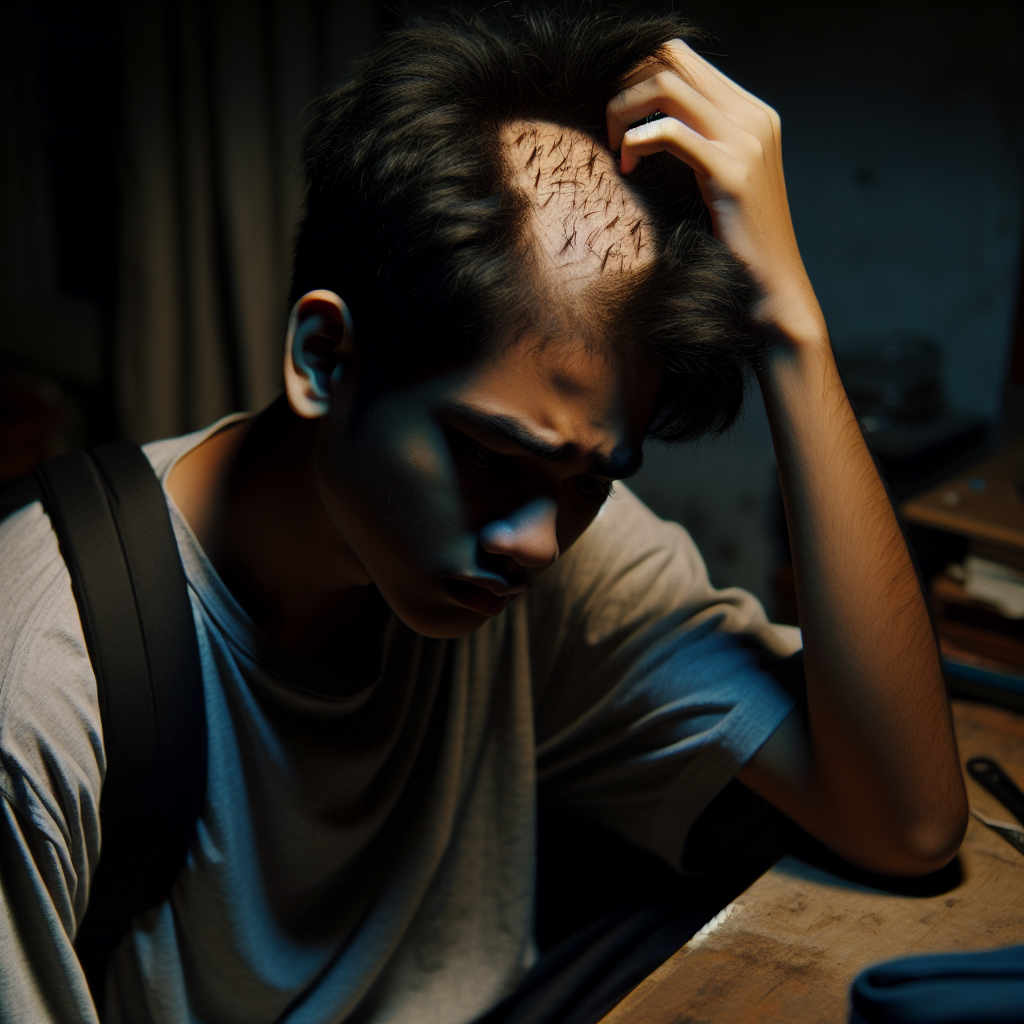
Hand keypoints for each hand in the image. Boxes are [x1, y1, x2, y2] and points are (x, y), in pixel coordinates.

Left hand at [606, 40, 825, 345]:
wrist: (771, 285)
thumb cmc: (735, 241)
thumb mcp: (720, 180)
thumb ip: (701, 143)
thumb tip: (654, 122)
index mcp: (751, 111)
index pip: (683, 57)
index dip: (638, 76)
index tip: (620, 118)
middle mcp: (753, 116)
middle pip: (672, 58)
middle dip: (627, 86)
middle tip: (610, 129)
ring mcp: (746, 140)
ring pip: (666, 86)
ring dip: (625, 109)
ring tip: (616, 147)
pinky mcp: (732, 171)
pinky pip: (669, 133)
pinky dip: (637, 141)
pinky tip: (626, 166)